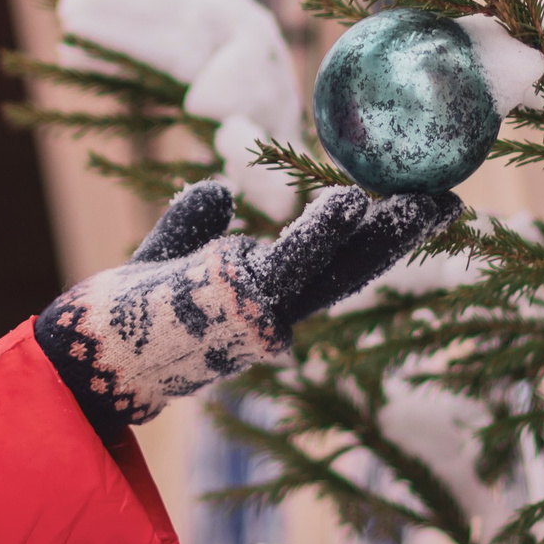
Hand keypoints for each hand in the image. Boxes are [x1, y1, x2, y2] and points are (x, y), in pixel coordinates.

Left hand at [36, 179, 462, 437]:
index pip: (335, 264)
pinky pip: (289, 267)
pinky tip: (349, 202)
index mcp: (265, 297)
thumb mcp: (163, 255)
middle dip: (403, 240)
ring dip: (380, 239)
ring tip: (422, 203)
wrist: (91, 352)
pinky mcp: (240, 308)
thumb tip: (219, 190)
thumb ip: (190, 223)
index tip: (419, 203)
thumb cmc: (126, 312)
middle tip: (452, 200)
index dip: (378, 238)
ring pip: (334, 274)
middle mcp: (276, 311)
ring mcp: (263, 313)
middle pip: (353, 272)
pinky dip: (320, 236)